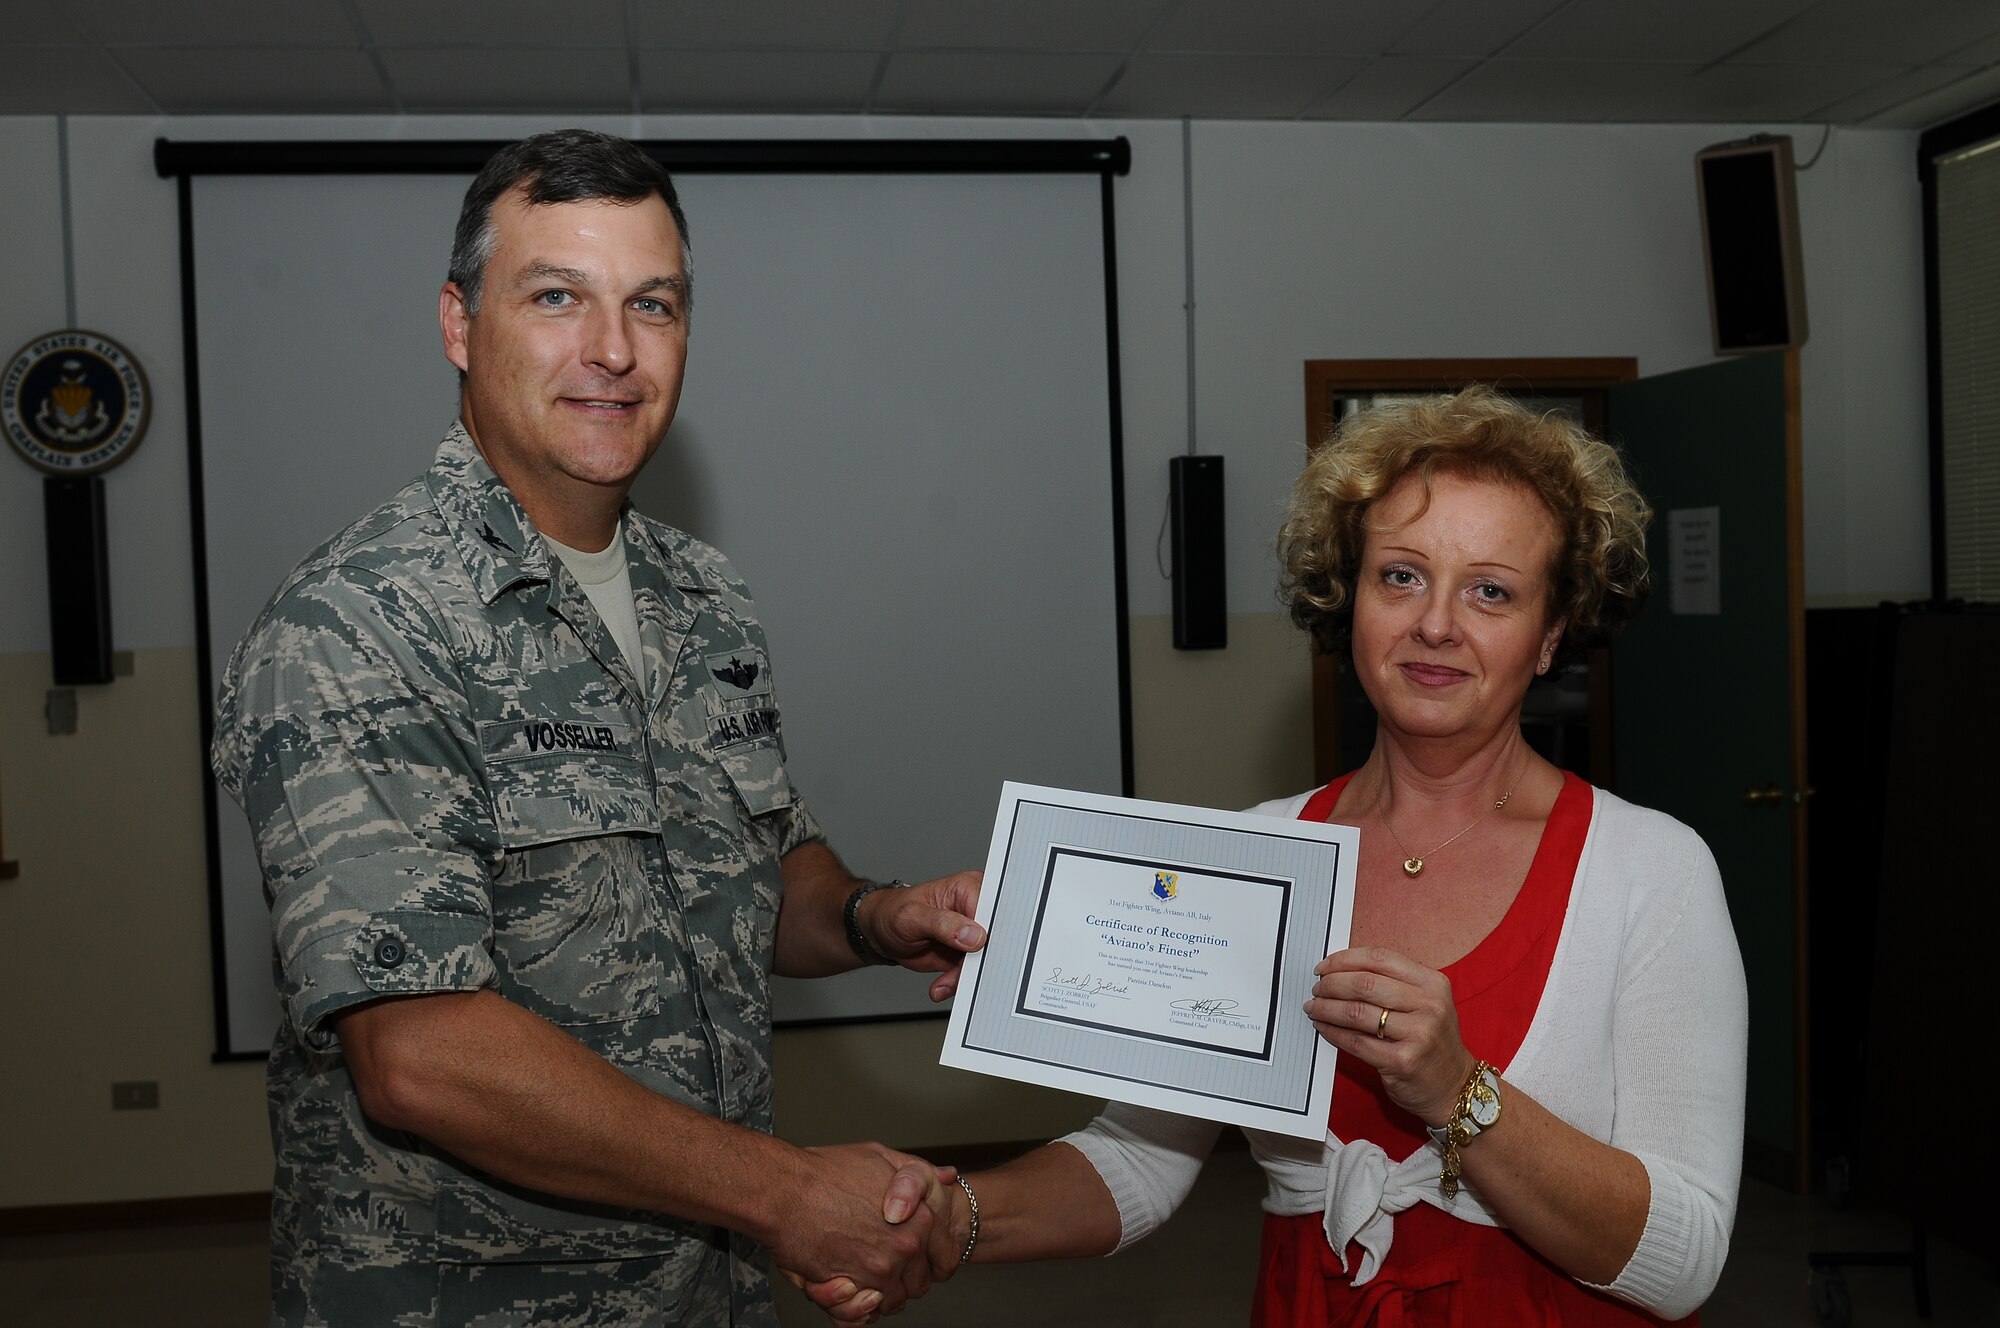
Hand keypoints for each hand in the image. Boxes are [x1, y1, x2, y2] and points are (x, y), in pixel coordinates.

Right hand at [764, 1143, 949, 1315]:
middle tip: (881, 1264)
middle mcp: (904, 1248)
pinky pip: (863, 1315)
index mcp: (918, 1218)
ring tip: (860, 1276)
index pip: (945, 1257)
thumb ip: (917, 1172)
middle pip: (919, 1284)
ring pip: (892, 1302)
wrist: (781, 1190)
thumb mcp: (880, 1158)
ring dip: (878, 1295)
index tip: (916, 1256)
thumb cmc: (824, 1171)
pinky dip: (856, 1309)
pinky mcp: (849, 1290)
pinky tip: (846, 1288)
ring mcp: (877, 1271)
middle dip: (904, 1279)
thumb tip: (948, 1176)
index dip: (931, 1259)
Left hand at [862, 871, 983, 1000]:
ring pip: (984, 961)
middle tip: (959, 974)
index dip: (990, 934)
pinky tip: (942, 985)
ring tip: (944, 983)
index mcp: (969, 887)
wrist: (881, 932)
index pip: (992, 912)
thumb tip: (974, 934)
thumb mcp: (912, 916)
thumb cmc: (893, 912)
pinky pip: (972, 973)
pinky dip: (958, 982)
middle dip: (978, 962)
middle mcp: (975, 908)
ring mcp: (972, 932)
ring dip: (964, 976)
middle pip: (994, 939)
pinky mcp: (966, 953)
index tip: (978, 953)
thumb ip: (944, 924)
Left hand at [1305, 945, 1475, 1126]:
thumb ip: (1392, 983)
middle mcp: (1429, 1005)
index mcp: (1433, 983)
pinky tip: (1323, 1027)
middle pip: (1364, 983)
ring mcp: (1418, 1034)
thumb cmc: (1432, 1042)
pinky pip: (1355, 1041)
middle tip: (1317, 988)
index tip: (1325, 966)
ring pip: (1356, 1011)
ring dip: (1326, 1008)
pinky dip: (1332, 1032)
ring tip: (1314, 1007)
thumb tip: (1340, 970)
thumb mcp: (1426, 1003)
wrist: (1454, 1086)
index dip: (1345, 959)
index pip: (1380, 958)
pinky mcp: (1402, 1061)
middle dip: (1331, 983)